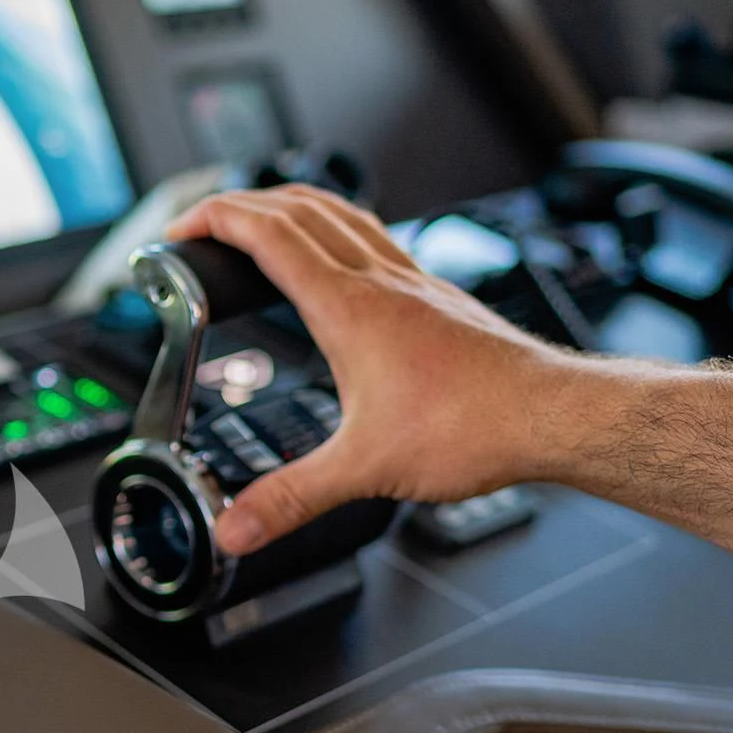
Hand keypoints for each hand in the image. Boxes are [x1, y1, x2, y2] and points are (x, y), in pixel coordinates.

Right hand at [165, 185, 578, 556]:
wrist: (551, 415)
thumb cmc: (476, 427)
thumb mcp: (364, 471)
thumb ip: (291, 499)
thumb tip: (235, 527)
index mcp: (348, 308)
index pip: (266, 233)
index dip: (213, 218)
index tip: (180, 226)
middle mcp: (379, 281)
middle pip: (297, 206)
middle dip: (239, 205)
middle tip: (202, 225)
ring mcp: (412, 282)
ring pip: (340, 211)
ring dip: (288, 205)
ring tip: (257, 223)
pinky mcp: (436, 296)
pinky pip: (375, 237)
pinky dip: (337, 229)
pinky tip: (339, 261)